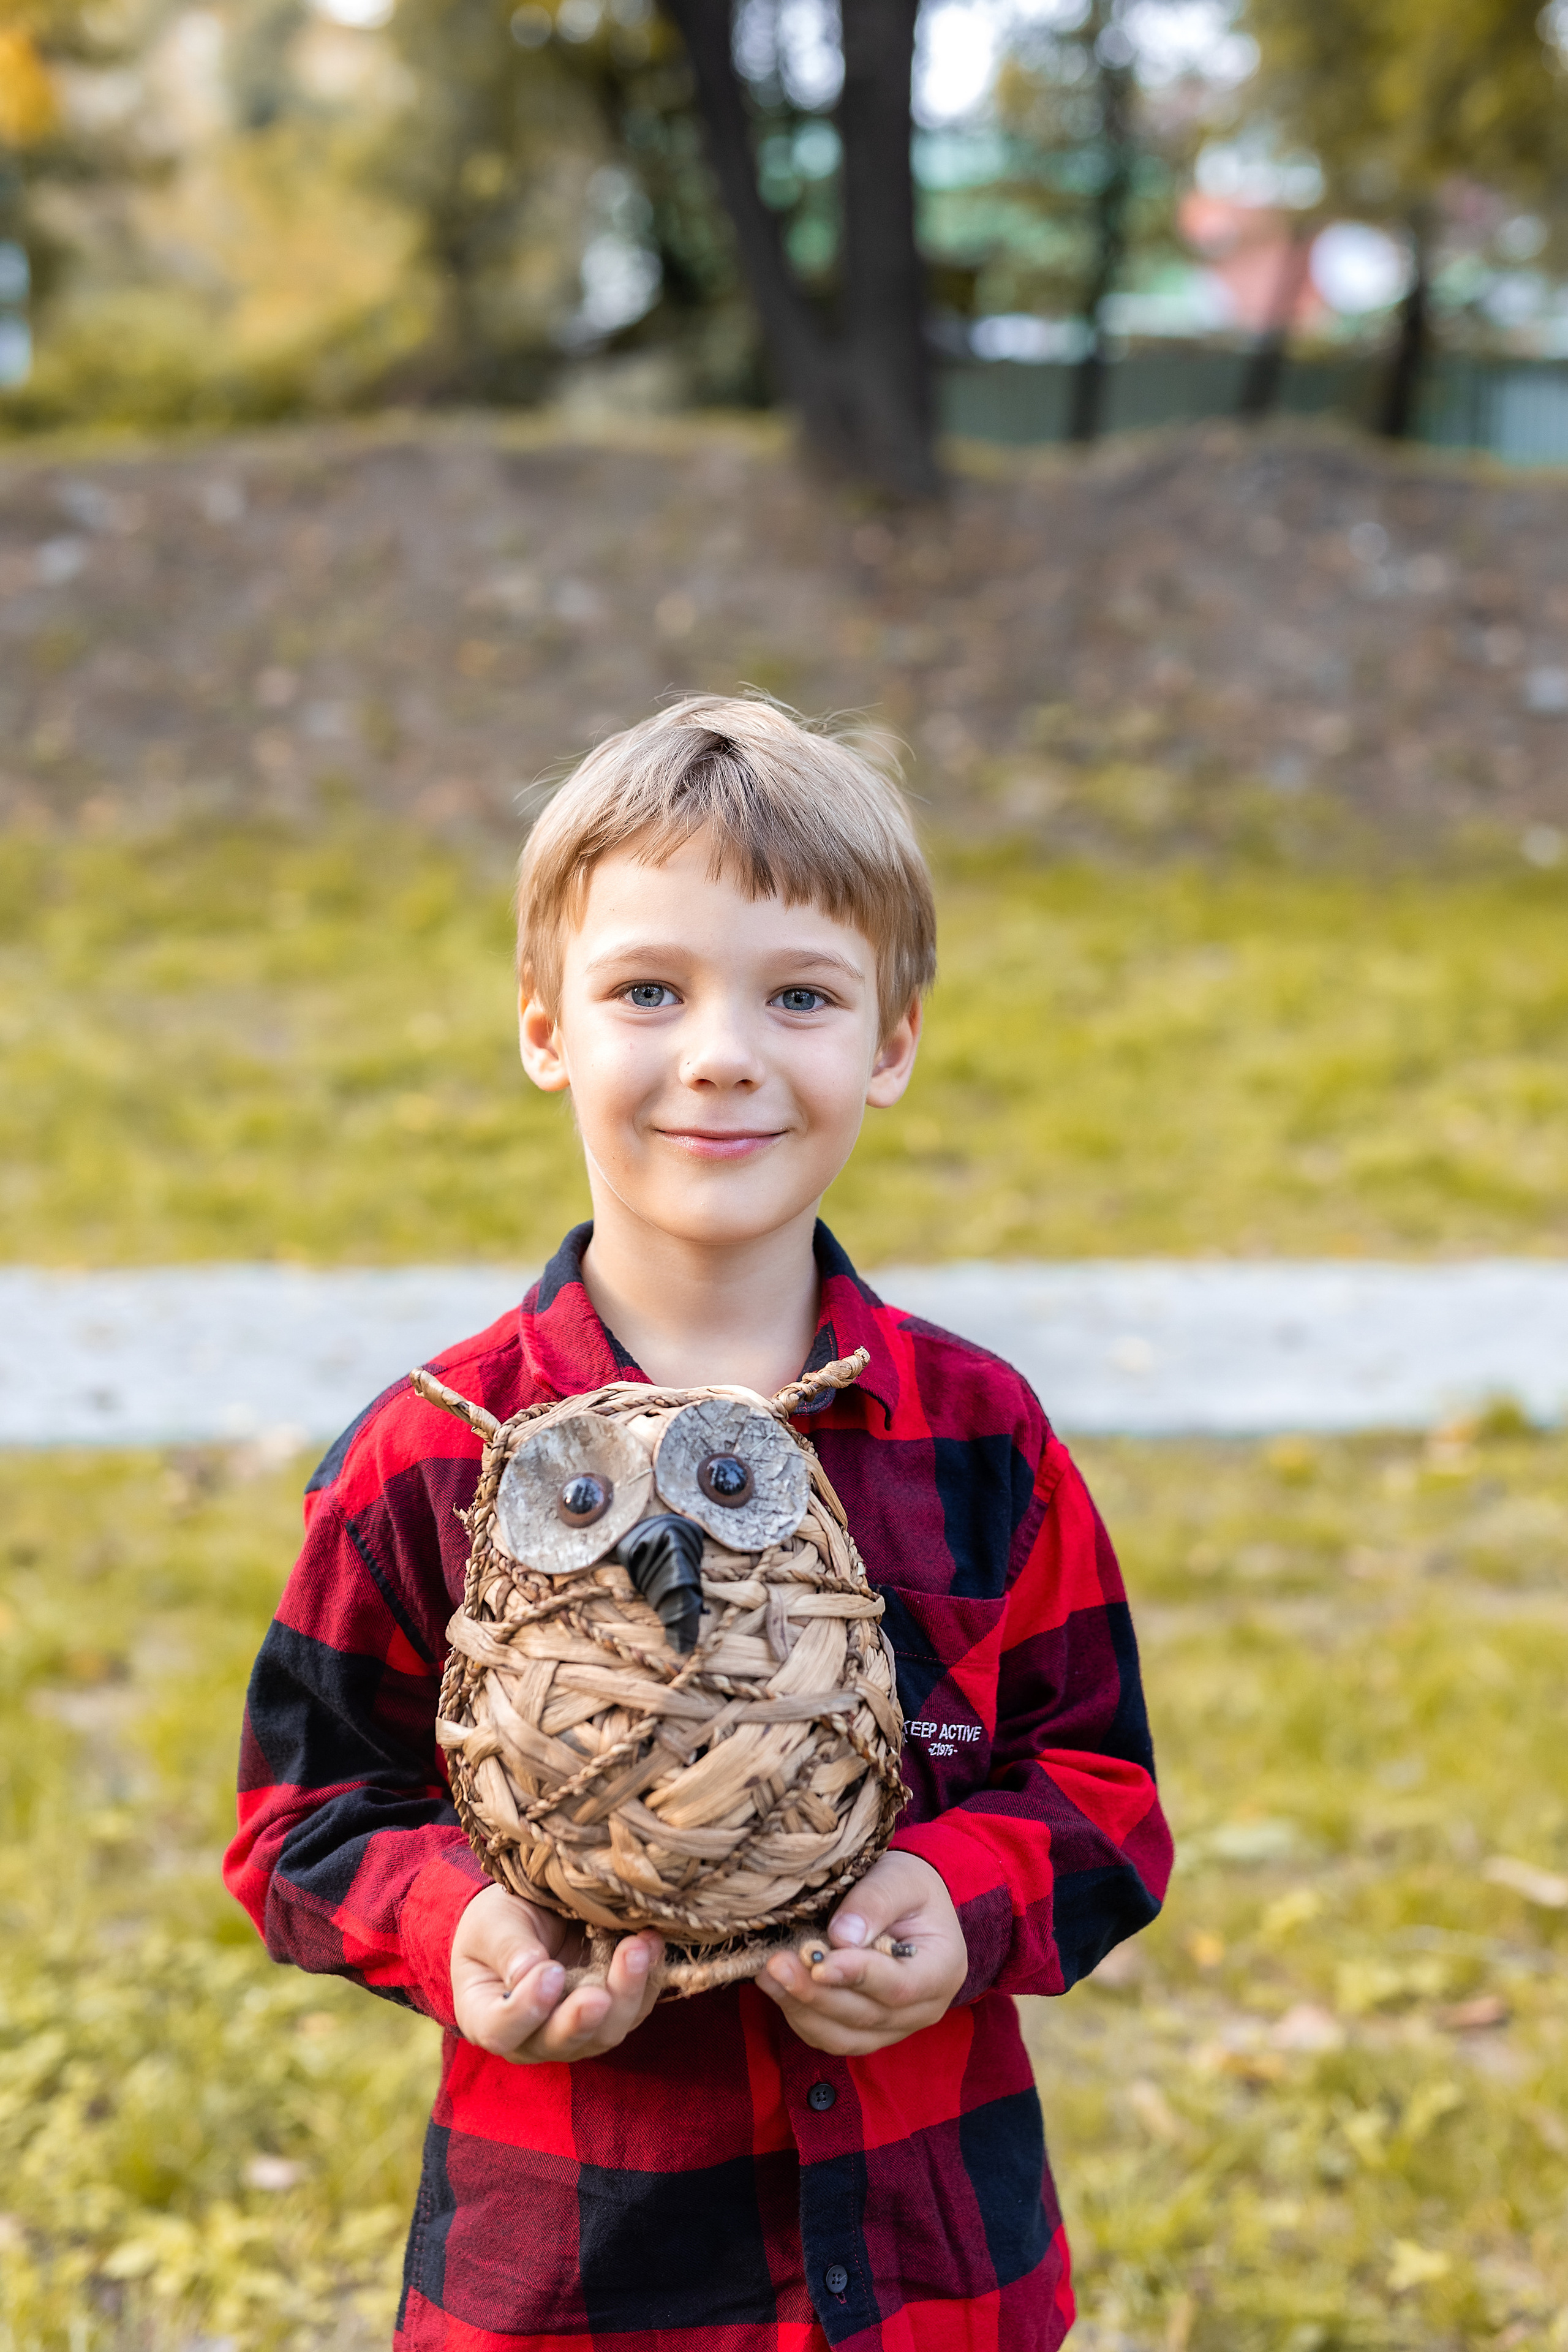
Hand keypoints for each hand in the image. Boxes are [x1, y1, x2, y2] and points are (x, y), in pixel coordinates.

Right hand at [450, 1883, 662, 2062]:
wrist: (530, 1916)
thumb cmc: (498, 1923)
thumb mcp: (492, 1925)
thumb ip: (508, 1948)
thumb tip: (530, 1971)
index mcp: (487, 2017)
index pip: (502, 2031)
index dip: (526, 2009)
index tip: (549, 1973)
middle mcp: (533, 2038)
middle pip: (561, 2041)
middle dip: (584, 2018)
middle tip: (599, 1993)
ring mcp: (576, 2031)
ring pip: (606, 2031)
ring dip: (626, 1993)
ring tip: (638, 1948)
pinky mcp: (610, 2014)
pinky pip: (633, 2008)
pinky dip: (647, 1979)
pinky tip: (652, 1943)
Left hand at [757, 1851, 966, 2055]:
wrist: (911, 1904)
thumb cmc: (909, 1887)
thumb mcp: (900, 1878)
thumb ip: (875, 1902)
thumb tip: (841, 1936)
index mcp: (942, 1968)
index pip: (900, 1986)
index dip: (857, 1977)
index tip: (818, 1962)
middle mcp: (923, 2009)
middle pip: (866, 2016)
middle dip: (817, 1993)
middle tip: (777, 1964)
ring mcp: (895, 2027)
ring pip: (844, 2036)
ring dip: (801, 2008)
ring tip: (768, 1975)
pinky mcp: (867, 2032)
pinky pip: (831, 2037)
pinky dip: (800, 2017)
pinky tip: (776, 1987)